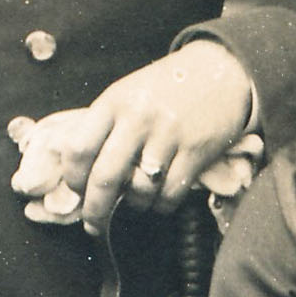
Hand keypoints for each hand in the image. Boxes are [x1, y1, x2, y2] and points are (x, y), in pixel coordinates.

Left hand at [15, 35, 262, 235]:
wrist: (221, 70)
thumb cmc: (167, 88)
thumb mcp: (128, 94)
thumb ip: (105, 127)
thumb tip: (83, 176)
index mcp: (114, 102)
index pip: (78, 149)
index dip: (73, 178)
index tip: (79, 190)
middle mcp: (138, 118)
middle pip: (104, 178)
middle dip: (95, 211)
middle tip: (93, 226)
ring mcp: (169, 135)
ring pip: (139, 190)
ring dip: (134, 206)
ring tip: (136, 201)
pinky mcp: (197, 151)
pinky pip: (170, 194)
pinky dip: (161, 205)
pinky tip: (160, 198)